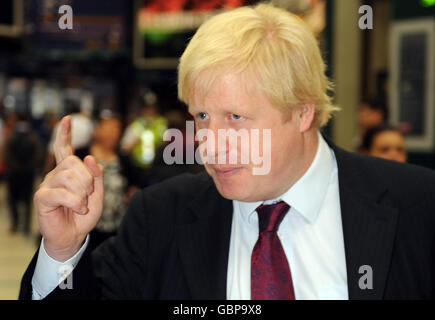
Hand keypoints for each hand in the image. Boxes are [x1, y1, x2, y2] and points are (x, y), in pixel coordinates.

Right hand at [34, 116, 103, 260]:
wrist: (73, 237)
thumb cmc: (83, 216)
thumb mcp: (98, 194)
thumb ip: (97, 176)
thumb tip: (89, 156)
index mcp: (68, 172)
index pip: (64, 149)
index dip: (65, 134)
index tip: (68, 119)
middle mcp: (55, 174)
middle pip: (73, 163)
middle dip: (87, 180)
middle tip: (88, 196)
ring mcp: (47, 185)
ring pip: (69, 176)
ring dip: (82, 193)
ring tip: (82, 205)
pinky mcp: (42, 197)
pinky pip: (63, 193)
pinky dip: (76, 203)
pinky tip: (78, 210)